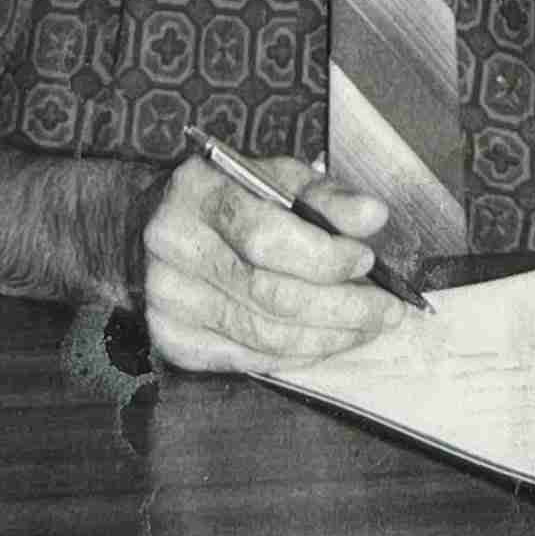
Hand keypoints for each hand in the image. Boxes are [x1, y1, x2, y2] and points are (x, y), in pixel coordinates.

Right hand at [134, 150, 408, 372]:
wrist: (146, 230)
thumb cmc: (226, 198)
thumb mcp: (273, 177)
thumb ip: (325, 196)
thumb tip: (373, 217)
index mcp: (197, 192)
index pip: (264, 236)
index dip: (322, 256)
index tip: (367, 261)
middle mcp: (174, 248)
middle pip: (268, 294)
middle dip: (340, 308)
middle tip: (387, 311)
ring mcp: (168, 301)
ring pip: (263, 335)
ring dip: (327, 337)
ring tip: (368, 328)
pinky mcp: (174, 341)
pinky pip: (249, 358)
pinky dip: (298, 355)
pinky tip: (327, 341)